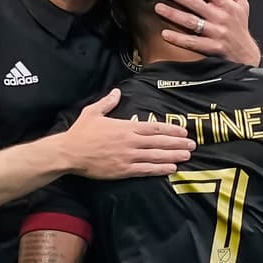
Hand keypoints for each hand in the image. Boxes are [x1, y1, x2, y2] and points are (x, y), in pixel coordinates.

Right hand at [61, 89, 193, 178]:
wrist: (69, 153)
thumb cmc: (80, 132)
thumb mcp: (93, 112)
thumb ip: (108, 102)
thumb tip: (116, 92)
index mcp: (125, 127)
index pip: (154, 127)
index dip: (171, 129)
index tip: (183, 131)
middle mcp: (130, 141)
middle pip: (159, 141)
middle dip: (177, 143)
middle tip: (193, 145)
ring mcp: (128, 157)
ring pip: (156, 156)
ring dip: (173, 155)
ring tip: (187, 156)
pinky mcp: (123, 170)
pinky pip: (146, 170)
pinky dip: (160, 169)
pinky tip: (171, 169)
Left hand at [156, 0, 259, 64]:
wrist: (245, 55)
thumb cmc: (240, 27)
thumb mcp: (242, 5)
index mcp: (226, 5)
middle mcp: (220, 17)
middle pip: (195, 3)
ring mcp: (215, 33)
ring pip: (191, 22)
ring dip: (173, 14)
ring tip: (158, 8)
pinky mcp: (211, 47)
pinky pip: (192, 42)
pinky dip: (178, 39)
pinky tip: (165, 34)